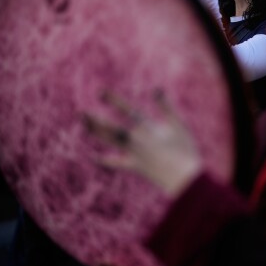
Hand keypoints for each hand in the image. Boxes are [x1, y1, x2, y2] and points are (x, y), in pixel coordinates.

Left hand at [83, 90, 201, 196]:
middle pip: (111, 127)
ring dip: (97, 133)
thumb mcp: (178, 124)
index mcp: (147, 128)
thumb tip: (156, 88)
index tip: (100, 92)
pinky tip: (93, 157)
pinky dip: (105, 161)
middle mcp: (136, 140)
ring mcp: (134, 154)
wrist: (185, 177)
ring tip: (85, 124)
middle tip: (80, 113)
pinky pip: (117, 163)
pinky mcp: (135, 166)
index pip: (127, 110)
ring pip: (111, 142)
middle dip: (96, 119)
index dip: (113, 100)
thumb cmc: (185, 149)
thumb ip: (166, 106)